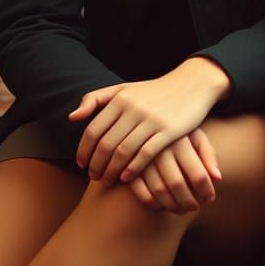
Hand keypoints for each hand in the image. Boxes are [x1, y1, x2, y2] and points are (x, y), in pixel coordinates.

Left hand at [69, 58, 227, 181]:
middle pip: (106, 144)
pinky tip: (126, 178)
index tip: (81, 165)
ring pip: (123, 152)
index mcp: (120, 98)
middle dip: (96, 165)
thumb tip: (72, 118)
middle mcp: (133, 108)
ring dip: (112, 170)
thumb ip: (96, 99)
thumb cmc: (154, 91)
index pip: (93, 130)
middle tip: (93, 177)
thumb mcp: (124, 89)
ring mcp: (151, 119)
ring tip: (107, 180)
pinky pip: (145, 154)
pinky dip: (132, 168)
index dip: (84, 151)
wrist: (192, 84)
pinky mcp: (169, 131)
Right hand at [125, 129, 220, 212]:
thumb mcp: (195, 134)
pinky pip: (140, 192)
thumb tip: (218, 178)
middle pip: (178, 185)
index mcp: (181, 140)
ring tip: (181, 209)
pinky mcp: (128, 166)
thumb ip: (208, 154)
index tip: (210, 199)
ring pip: (159, 191)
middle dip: (189, 202)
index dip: (206, 191)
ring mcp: (142, 158)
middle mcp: (161, 149)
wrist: (147, 116)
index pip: (198, 174)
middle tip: (195, 208)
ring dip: (172, 206)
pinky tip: (161, 205)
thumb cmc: (178, 130)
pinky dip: (152, 203)